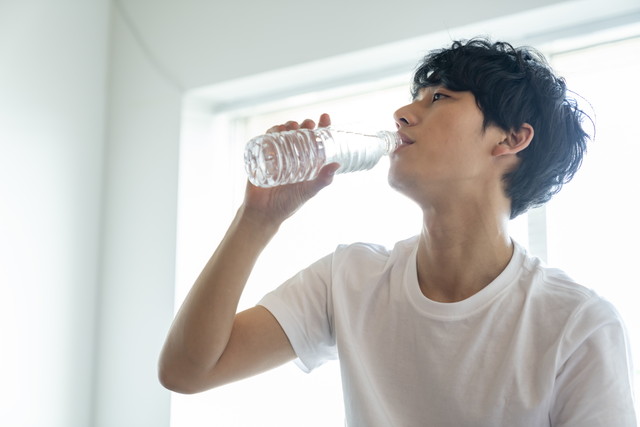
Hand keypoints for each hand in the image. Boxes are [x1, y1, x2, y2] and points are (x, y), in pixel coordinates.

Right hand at [241, 113, 339, 227]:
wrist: (262, 214)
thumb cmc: (287, 204)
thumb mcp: (308, 191)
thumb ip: (322, 180)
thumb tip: (337, 164)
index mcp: (307, 162)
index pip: (316, 140)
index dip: (321, 127)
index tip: (325, 117)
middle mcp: (293, 157)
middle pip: (300, 133)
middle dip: (305, 124)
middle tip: (308, 124)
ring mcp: (277, 156)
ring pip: (284, 134)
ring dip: (288, 125)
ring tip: (292, 126)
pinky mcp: (261, 157)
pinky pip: (265, 140)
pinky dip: (271, 132)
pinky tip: (275, 130)